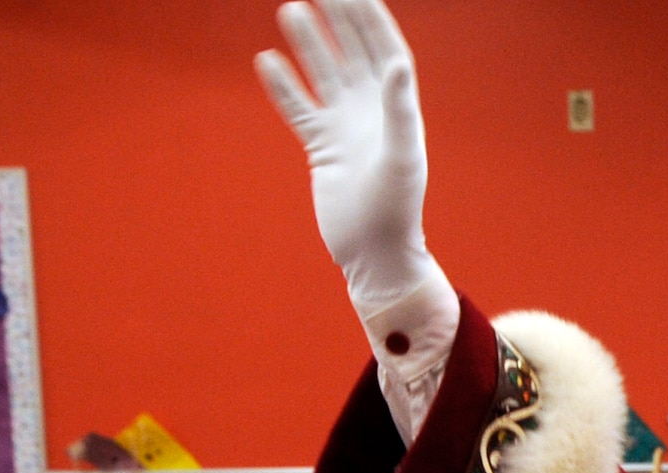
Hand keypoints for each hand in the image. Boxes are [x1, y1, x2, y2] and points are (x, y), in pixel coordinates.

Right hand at [256, 0, 440, 308]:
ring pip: (324, 74)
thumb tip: (396, 65)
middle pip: (353, 53)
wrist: (374, 253)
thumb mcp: (401, 158)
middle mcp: (371, 113)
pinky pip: (299, 108)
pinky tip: (266, 60)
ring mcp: (345, 128)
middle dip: (339, 19)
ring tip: (291, 9)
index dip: (371, 20)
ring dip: (309, 44)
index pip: (385, 51)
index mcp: (397, 110)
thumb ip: (399, 110)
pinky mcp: (322, 148)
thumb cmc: (395, 210)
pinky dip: (284, 86)